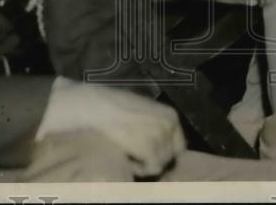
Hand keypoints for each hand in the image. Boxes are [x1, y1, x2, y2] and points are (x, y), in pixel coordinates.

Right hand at [40, 79, 184, 176]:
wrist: (96, 107)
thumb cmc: (114, 106)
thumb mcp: (142, 111)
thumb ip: (154, 125)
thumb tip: (160, 144)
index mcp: (170, 114)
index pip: (179, 145)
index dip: (164, 153)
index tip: (149, 155)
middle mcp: (170, 125)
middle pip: (170, 156)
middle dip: (153, 159)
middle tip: (135, 154)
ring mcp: (161, 136)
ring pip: (160, 164)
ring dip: (144, 163)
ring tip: (128, 153)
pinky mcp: (149, 148)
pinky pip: (151, 169)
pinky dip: (139, 169)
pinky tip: (127, 158)